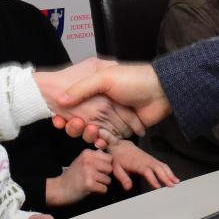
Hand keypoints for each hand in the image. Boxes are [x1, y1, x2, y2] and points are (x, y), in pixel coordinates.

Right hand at [45, 149, 113, 205]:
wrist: (59, 189)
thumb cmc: (72, 176)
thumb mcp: (82, 161)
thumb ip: (94, 157)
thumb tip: (106, 153)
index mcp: (87, 153)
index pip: (109, 158)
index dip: (106, 165)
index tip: (98, 170)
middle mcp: (88, 161)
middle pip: (110, 169)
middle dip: (104, 175)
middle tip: (94, 178)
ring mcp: (89, 172)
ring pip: (108, 180)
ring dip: (101, 184)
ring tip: (91, 183)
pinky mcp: (89, 184)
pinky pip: (104, 189)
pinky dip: (99, 192)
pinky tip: (90, 189)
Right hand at [56, 63, 171, 141]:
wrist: (160, 91)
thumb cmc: (133, 79)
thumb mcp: (104, 77)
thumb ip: (82, 88)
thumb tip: (61, 99)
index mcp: (97, 91)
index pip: (76, 104)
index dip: (65, 112)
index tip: (57, 117)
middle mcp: (104, 105)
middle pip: (82, 120)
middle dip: (74, 125)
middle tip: (72, 124)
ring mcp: (114, 118)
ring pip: (94, 131)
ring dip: (88, 134)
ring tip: (89, 131)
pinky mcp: (124, 131)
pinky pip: (110, 139)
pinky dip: (103, 141)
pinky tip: (99, 141)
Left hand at [106, 139, 178, 190]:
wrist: (120, 146)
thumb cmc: (118, 158)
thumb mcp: (116, 168)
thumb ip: (123, 178)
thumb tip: (128, 188)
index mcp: (137, 164)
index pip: (147, 172)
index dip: (153, 179)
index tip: (158, 186)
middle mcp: (146, 161)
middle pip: (158, 169)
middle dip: (166, 177)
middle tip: (172, 185)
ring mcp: (150, 159)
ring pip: (163, 166)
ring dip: (170, 174)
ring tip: (176, 182)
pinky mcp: (152, 159)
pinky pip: (162, 165)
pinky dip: (169, 171)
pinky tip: (173, 177)